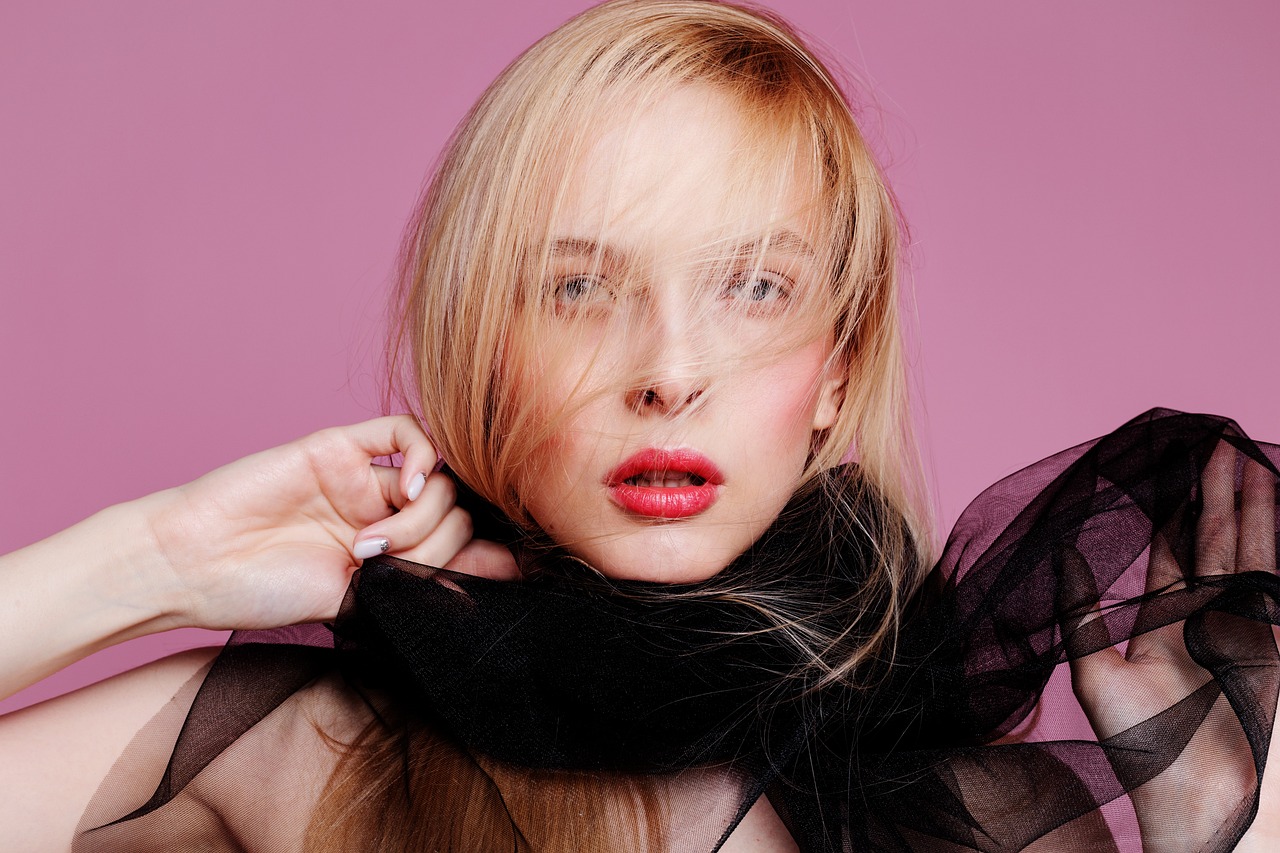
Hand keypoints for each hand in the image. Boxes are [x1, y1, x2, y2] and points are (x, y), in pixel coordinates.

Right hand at [144, 415, 514, 632]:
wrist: (193, 568)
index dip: (482, 553)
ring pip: (441, 479)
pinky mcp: (340, 447)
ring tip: (370, 549)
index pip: (461, 540)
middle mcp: (383, 510)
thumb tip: (508, 573)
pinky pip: (406, 431)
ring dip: (421, 519)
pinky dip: (430, 454)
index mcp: (392, 551)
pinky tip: (416, 483)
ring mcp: (364, 478)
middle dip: (437, 545)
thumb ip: (428, 583)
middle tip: (386, 569)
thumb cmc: (262, 593)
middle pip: (456, 512)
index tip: (496, 574)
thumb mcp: (360, 603)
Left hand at [1069, 441, 1276, 849]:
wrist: (1196, 800)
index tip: (1172, 472)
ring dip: (1247, 503)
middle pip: (1213, 542)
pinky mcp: (1272, 638)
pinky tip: (1270, 497)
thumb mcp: (1093, 672)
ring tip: (1242, 453)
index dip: (1172, 515)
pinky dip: (1274, 536)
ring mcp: (1244, 625)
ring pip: (1248, 550)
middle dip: (1214, 494)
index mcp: (1161, 624)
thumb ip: (1080, 613)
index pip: (1169, 556)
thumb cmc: (1141, 746)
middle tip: (1214, 442)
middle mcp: (1205, 618)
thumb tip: (1061, 554)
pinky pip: (1276, 575)